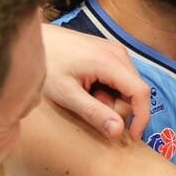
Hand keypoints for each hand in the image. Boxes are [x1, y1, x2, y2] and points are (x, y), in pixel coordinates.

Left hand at [41, 25, 150, 139]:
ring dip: (111, 97)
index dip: (142, 117)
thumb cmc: (46, 64)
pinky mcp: (107, 51)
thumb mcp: (67, 94)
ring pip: (127, 84)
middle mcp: (118, 52)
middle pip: (135, 89)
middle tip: (89, 105)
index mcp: (111, 62)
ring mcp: (113, 49)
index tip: (132, 137)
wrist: (33, 38)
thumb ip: (94, 113)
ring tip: (84, 94)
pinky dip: (107, 88)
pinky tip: (86, 86)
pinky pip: (119, 76)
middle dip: (118, 106)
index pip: (141, 92)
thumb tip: (118, 132)